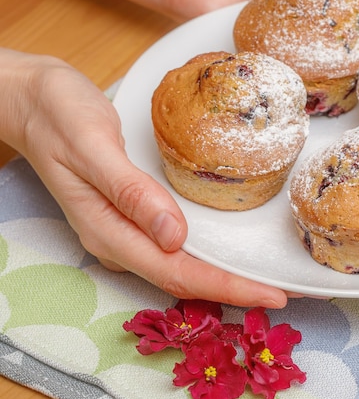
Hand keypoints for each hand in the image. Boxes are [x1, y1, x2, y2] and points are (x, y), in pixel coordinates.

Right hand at [0, 50, 287, 307]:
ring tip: (266, 281)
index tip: (270, 295)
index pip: (178, 272)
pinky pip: (176, 247)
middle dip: (235, 290)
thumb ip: (130, 192)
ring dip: (224, 277)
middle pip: (184, 278)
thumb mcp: (92, 147)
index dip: (227, 287)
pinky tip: (228, 254)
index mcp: (109, 230)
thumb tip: (175, 237)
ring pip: (181, 267)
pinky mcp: (133, 215)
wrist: (33, 102)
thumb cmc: (59, 117)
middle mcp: (119, 239)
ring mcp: (125, 230)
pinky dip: (207, 255)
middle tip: (284, 294)